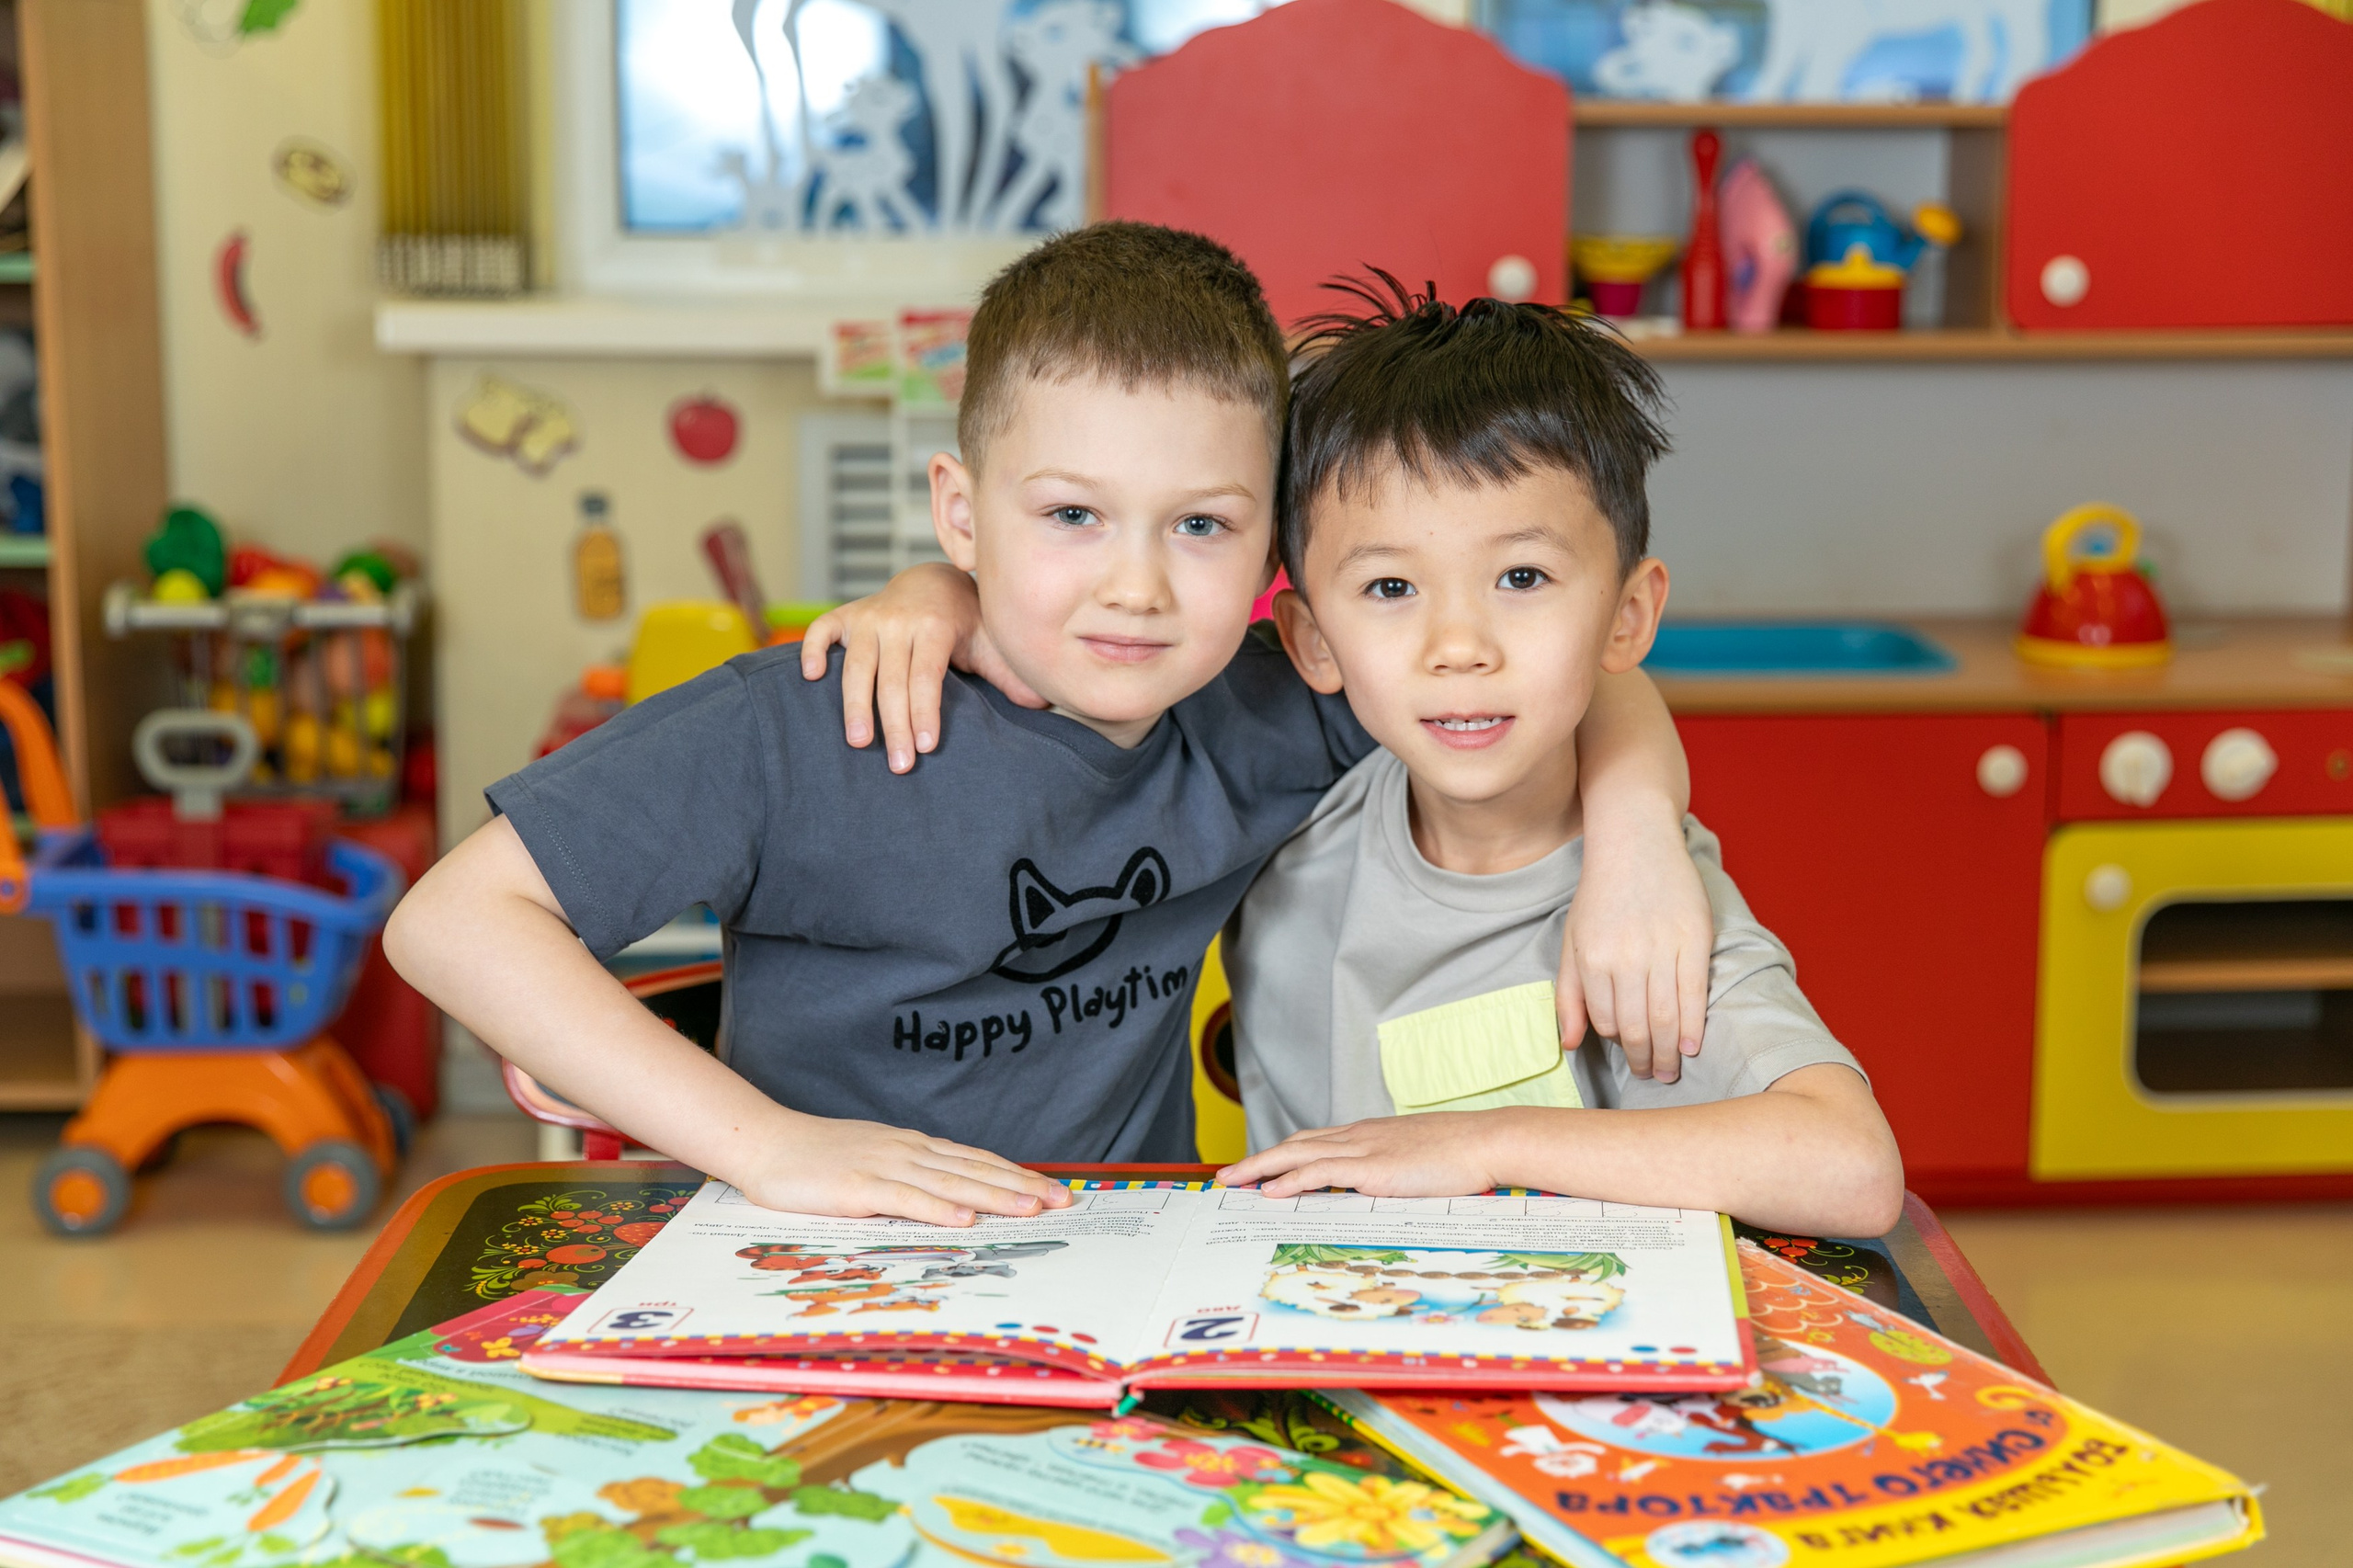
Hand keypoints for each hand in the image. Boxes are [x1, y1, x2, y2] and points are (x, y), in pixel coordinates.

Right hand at [737, 1115, 1073, 1225]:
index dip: (1017, 1175)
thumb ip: (909, 1179)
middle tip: (1063, 1201)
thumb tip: (949, 1201)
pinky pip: (905, 1200)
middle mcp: (907, 1152)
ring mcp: (884, 1166)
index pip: (976, 1161)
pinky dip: (938, 1210)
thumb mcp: (872, 1163)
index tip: (1053, 1189)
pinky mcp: (858, 1187)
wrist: (764, 1143)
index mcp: (912, 1147)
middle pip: (975, 1170)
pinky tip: (965, 1221)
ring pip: (950, 1184)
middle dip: (1022, 1186)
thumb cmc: (816, 1159)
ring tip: (1031, 1210)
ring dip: (994, 1197)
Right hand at [798, 564, 1044, 771]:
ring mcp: (868, 617)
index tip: (924, 746)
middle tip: (897, 765)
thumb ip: (1010, 674)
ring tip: (857, 743)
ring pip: (855, 664)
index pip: (927, 675)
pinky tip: (810, 678)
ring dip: (853, 705)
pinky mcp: (845, 616)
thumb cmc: (965, 623)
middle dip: (893, 724)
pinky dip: (811, 650)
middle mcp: (898, 620)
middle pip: (892, 679)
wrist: (932, 581)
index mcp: (936, 626)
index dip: (924, 711)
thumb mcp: (990, 643)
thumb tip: (1043, 703)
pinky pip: (822, 630)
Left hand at [1216, 1113, 1508, 1199]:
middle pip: (1294, 1145)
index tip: (1258, 1167)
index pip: (1313, 1141)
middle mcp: (1358, 1136)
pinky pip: (1319, 1173)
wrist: (1488, 1141)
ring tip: (1232, 1183)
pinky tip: (1270, 1191)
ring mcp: (1363, 1149)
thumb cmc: (1464, 1154)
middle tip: (1226, 1177)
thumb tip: (1383, 1185)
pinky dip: (1289, 1181)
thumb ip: (1395, 1168)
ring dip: (1260, 1169)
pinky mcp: (1372, 1168)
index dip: (1282, 1154)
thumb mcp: (1419, 1158)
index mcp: (1370, 1134)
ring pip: (1296, 1155)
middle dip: (1257, 1161)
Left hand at [1562, 810, 1710, 1081]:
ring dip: (1670, 1051)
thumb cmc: (1600, 895)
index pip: (1605, 1021)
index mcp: (1592, 959)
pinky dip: (1695, 1025)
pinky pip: (1694, 993)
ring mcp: (1662, 948)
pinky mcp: (1694, 938)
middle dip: (1645, 1059)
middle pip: (1638, 1026)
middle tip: (1653, 1076)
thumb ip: (1569, 995)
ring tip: (1672, 1069)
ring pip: (1667, 1016)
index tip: (1628, 1053)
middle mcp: (1626, 957)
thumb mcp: (1571, 941)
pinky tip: (1694, 1045)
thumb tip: (1569, 1044)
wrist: (1635, 841)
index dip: (1617, 1043)